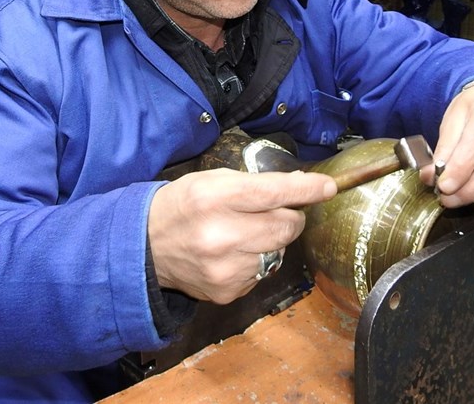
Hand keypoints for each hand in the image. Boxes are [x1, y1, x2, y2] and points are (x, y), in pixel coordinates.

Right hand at [148, 168, 335, 304]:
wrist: (146, 247)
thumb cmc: (182, 206)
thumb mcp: (211, 181)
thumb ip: (255, 184)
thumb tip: (300, 186)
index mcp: (214, 198)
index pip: (273, 193)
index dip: (306, 190)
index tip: (327, 187)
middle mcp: (220, 235)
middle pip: (285, 226)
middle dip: (289, 216)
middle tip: (276, 211)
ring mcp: (224, 268)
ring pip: (278, 251)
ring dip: (270, 240)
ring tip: (242, 233)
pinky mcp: (226, 291)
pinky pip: (262, 273)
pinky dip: (255, 261)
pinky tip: (232, 254)